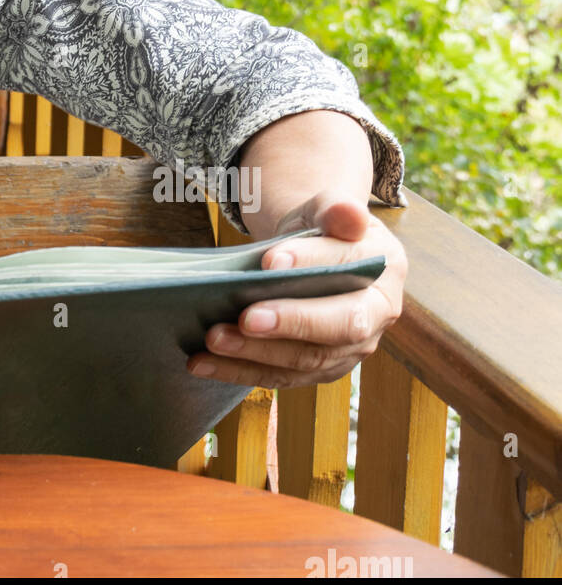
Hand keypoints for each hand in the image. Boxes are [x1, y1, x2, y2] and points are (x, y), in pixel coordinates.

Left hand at [185, 200, 406, 389]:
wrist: (317, 253)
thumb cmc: (323, 229)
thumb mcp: (328, 208)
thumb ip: (337, 209)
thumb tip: (348, 216)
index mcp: (383, 273)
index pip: (349, 271)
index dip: (312, 266)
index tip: (269, 262)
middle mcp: (374, 319)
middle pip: (336, 328)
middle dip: (289, 324)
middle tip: (246, 317)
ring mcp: (346, 351)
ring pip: (304, 360)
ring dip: (255, 353)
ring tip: (213, 339)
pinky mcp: (315, 369)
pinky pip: (278, 376)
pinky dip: (238, 371)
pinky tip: (201, 362)